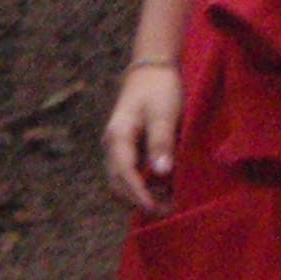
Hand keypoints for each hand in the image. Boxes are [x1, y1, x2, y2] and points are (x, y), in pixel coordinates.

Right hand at [102, 64, 181, 212]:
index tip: (155, 208)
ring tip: (168, 200)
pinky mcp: (125, 146)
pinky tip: (163, 187)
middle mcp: (112, 144)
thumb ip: (161, 142)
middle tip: (168, 209)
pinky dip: (142, 185)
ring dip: (140, 194)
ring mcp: (116, 146)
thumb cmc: (159, 90)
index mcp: (118, 136)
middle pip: (117, 182)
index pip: (124, 173)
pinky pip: (128, 172)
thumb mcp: (164, 114)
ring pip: (121, 180)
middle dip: (139, 200)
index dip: (138, 194)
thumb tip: (161, 172)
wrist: (151, 70)